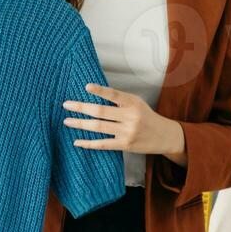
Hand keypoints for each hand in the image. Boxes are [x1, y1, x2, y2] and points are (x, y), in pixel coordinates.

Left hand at [62, 83, 186, 163]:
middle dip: (81, 108)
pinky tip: (77, 141)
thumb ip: (119, 100)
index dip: (100, 91)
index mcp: (133, 103)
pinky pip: (103, 144)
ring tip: (67, 121)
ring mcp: (127, 132)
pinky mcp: (125, 145)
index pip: (114, 95)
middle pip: (101, 112)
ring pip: (99, 127)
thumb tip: (94, 95)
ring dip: (80, 124)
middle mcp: (130, 117)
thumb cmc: (146, 116)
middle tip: (66, 105)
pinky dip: (89, 143)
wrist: (164, 136)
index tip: (86, 86)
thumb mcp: (137, 103)